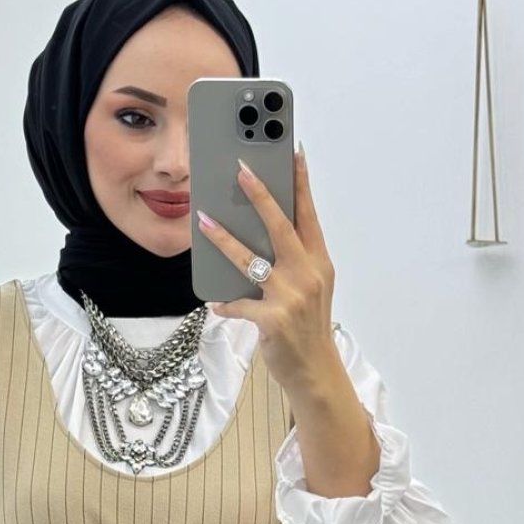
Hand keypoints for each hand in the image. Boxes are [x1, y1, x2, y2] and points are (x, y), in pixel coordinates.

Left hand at [196, 145, 337, 404]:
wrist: (316, 371)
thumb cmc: (307, 326)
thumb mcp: (310, 288)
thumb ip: (293, 261)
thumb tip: (261, 236)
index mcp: (319, 262)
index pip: (309, 215)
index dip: (301, 182)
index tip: (293, 152)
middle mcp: (308, 274)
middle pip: (281, 226)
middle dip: (261, 195)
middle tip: (241, 169)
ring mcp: (291, 297)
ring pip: (252, 259)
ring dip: (224, 239)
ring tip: (204, 221)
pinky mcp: (273, 319)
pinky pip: (240, 304)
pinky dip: (225, 303)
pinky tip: (216, 301)